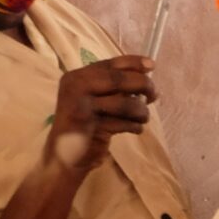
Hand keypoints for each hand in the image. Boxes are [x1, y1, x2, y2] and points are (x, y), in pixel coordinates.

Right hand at [51, 54, 156, 171]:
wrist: (64, 155)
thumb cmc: (84, 125)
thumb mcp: (95, 100)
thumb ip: (114, 87)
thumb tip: (147, 75)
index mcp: (77, 77)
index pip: (109, 64)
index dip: (133, 63)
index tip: (152, 65)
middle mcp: (76, 87)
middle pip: (118, 79)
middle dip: (143, 85)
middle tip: (154, 95)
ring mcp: (82, 106)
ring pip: (125, 103)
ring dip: (141, 111)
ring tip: (143, 118)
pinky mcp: (91, 127)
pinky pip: (123, 123)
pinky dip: (135, 126)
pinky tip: (135, 129)